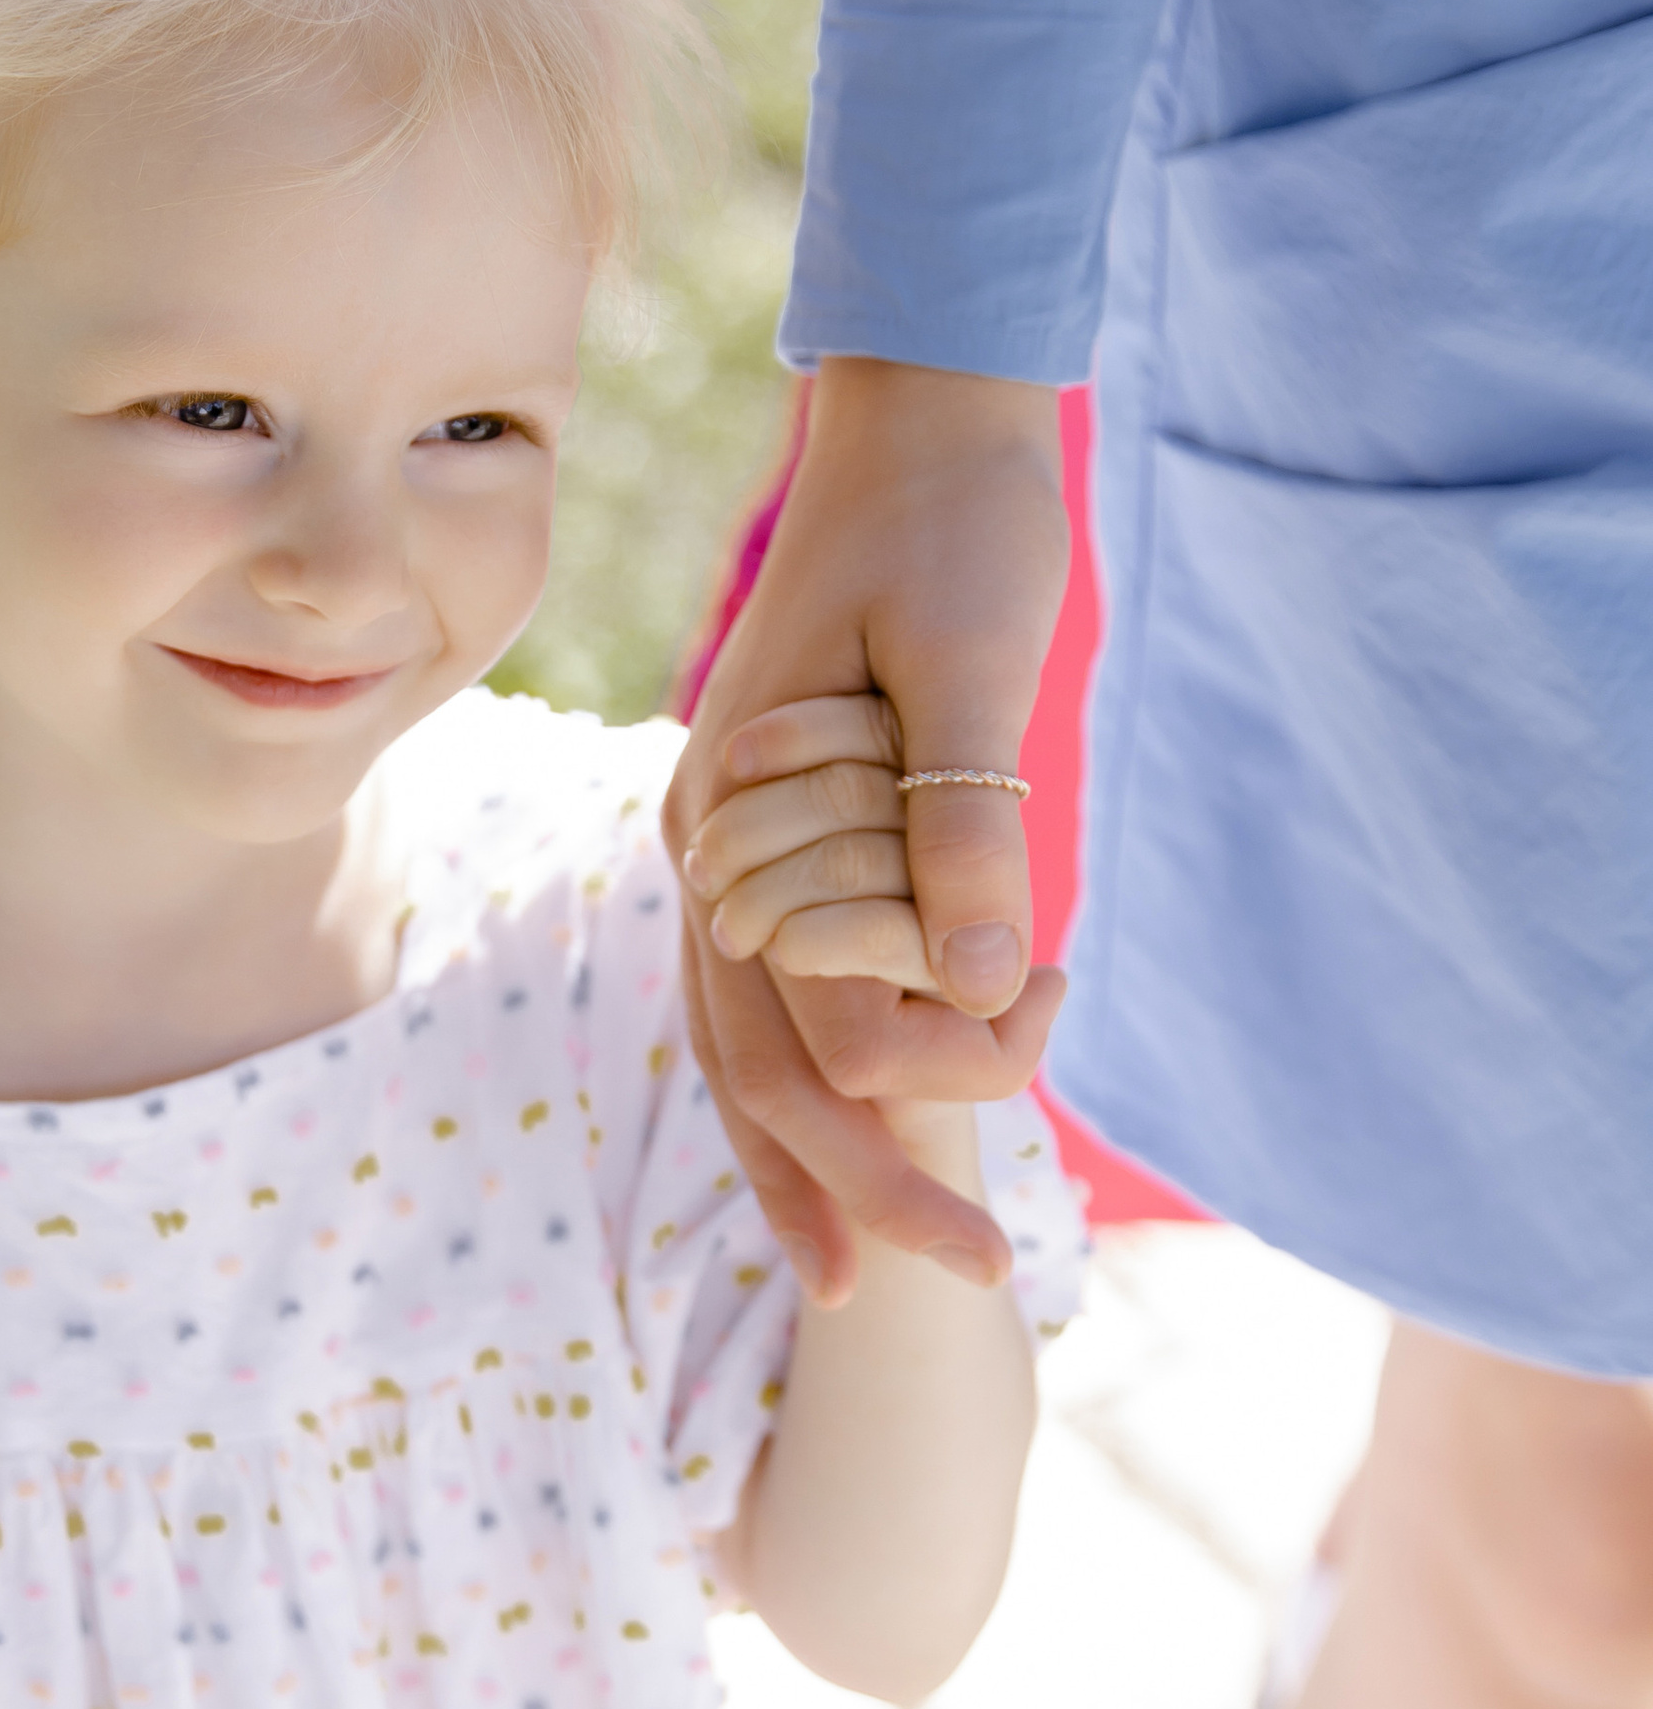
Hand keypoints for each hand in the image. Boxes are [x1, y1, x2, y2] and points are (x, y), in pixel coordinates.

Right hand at [664, 358, 1069, 1302]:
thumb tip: (981, 983)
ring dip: (803, 1159)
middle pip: (756, 1063)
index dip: (905, 1104)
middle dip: (846, 1186)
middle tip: (955, 1289)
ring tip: (853, 1279)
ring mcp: (724, 853)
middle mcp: (708, 849)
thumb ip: (967, 816)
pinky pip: (766, 997)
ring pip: (741, 1047)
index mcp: (738, 808)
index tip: (1001, 1136)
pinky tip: (834, 1148)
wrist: (917, 419)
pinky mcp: (767, 844)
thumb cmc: (952, 519)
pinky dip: (798, 1084)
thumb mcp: (979, 656)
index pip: (805, 1014)